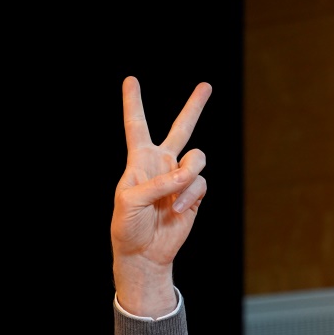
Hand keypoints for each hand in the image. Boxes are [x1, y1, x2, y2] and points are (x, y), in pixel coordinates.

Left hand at [111, 77, 210, 315]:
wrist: (143, 254)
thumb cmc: (127, 227)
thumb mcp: (130, 202)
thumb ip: (157, 184)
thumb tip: (186, 174)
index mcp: (138, 160)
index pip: (136, 125)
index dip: (133, 103)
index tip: (131, 80)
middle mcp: (161, 164)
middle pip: (181, 128)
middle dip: (194, 107)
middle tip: (206, 85)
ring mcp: (179, 179)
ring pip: (197, 157)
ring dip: (188, 173)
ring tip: (174, 195)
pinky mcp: (193, 194)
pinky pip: (200, 183)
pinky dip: (189, 195)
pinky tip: (177, 210)